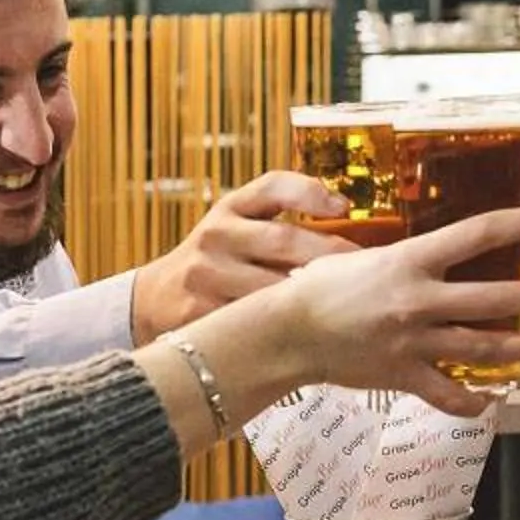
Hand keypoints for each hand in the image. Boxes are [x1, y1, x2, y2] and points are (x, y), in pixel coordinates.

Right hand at [134, 171, 350, 339]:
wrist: (153, 300)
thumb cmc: (215, 261)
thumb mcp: (237, 226)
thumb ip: (279, 219)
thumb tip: (345, 219)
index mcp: (230, 208)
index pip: (272, 187)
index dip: (310, 193)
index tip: (343, 208)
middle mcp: (217, 234)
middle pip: (284, 240)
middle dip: (331, 256)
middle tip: (366, 272)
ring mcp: (206, 274)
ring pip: (273, 286)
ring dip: (312, 296)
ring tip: (346, 303)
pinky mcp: (200, 312)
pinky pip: (253, 320)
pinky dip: (285, 326)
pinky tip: (311, 332)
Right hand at [210, 205, 519, 416]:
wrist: (287, 331)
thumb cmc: (319, 287)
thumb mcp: (363, 257)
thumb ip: (403, 260)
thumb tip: (430, 255)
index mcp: (408, 261)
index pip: (475, 235)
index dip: (516, 224)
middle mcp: (417, 301)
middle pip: (491, 299)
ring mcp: (412, 342)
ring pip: (481, 348)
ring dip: (519, 347)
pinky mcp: (403, 375)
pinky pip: (448, 396)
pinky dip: (473, 402)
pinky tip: (491, 398)